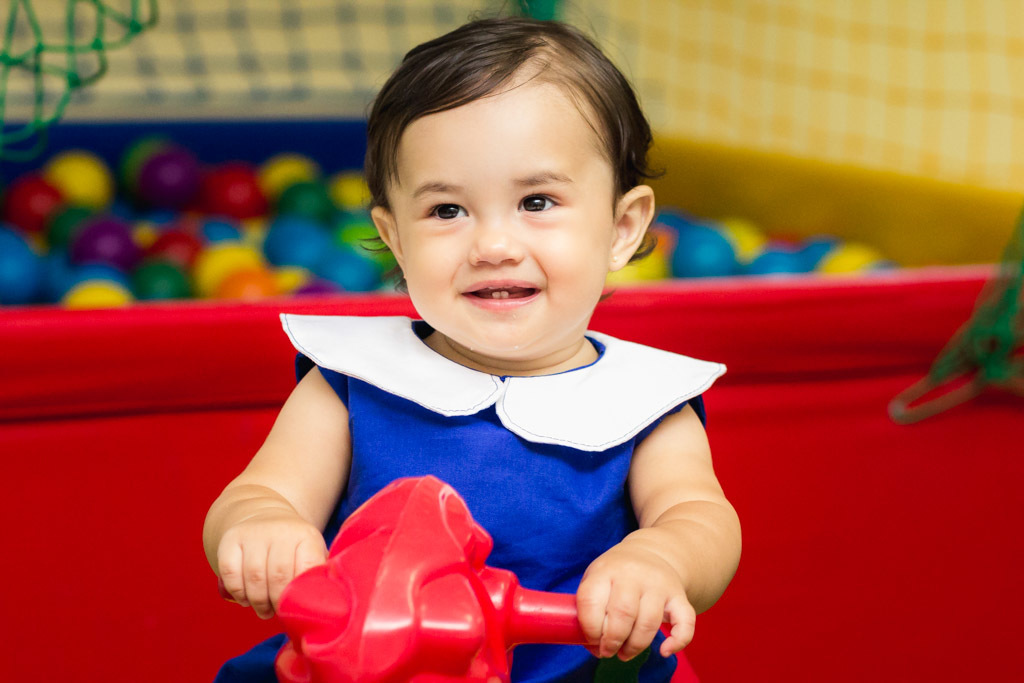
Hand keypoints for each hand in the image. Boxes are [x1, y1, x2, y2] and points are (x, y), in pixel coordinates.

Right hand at [216, 509, 327, 618]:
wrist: (264, 517)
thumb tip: (326, 605)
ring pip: (254, 577)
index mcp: (306, 536)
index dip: (301, 595)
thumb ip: (318, 576)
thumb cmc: (293, 547)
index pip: (307, 569)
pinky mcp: (231, 539)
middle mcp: (281, 531)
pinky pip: (231, 573)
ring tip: (264, 610)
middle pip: (279, 576)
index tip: (299, 608)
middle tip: (278, 612)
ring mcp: (254, 533)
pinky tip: (245, 598)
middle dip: (278, 602)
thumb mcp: (311, 553)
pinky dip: (238, 592)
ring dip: (258, 602)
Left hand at [576, 543, 696, 660]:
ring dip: (635, 647)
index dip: (589, 629)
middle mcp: (633, 574)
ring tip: (625, 653)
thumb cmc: (616, 575)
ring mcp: (658, 584)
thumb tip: (593, 647)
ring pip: (649, 623)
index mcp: (606, 570)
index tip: (592, 641)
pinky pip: (685, 622)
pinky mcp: (679, 596)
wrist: (652, 553)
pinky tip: (664, 650)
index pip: (591, 601)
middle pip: (622, 614)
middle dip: (612, 641)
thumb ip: (588, 611)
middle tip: (608, 651)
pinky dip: (677, 641)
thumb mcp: (595, 579)